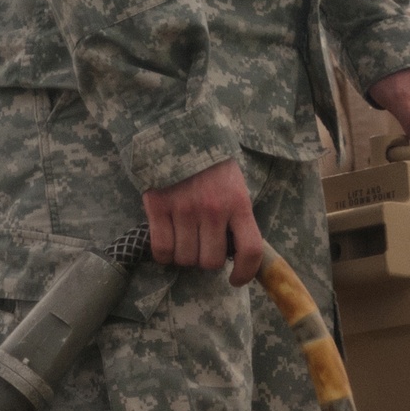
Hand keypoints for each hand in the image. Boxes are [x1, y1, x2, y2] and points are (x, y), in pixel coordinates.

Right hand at [143, 159, 262, 286]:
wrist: (178, 131)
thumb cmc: (210, 163)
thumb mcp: (234, 185)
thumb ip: (236, 215)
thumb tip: (233, 253)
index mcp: (238, 202)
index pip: (250, 250)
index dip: (245, 273)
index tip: (235, 279)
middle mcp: (213, 209)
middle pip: (210, 261)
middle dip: (205, 258)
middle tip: (202, 243)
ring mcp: (184, 208)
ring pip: (185, 258)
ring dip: (184, 254)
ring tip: (184, 237)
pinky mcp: (159, 206)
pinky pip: (162, 250)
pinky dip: (164, 254)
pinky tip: (167, 241)